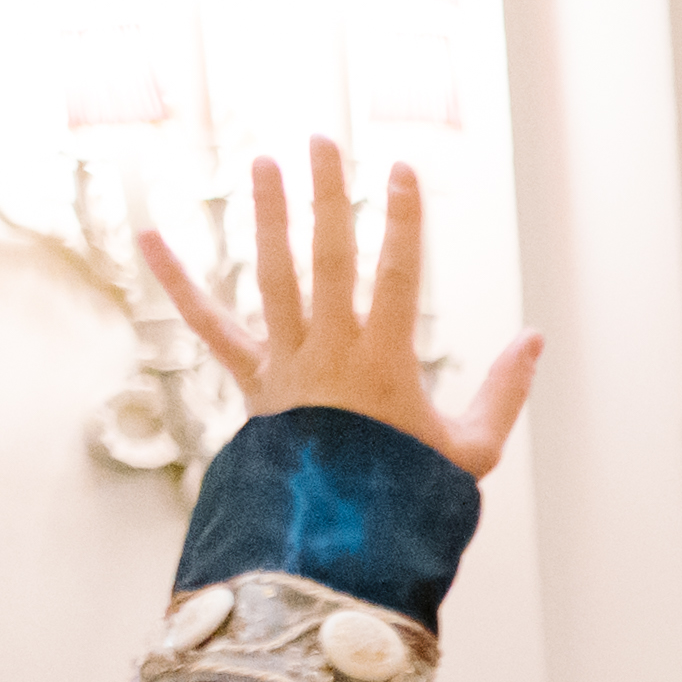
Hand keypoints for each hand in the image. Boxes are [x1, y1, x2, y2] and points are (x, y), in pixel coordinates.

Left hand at [138, 146, 539, 484]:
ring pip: (272, 275)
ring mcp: (286, 361)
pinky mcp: (252, 378)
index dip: (403, 222)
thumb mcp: (473, 450)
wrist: (342, 539)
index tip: (401, 172)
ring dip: (268, 216)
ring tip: (264, 163)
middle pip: (327, 259)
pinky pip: (208, 324)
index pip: (399, 276)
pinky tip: (147, 236)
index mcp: (386, 364)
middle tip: (322, 142)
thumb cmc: (410, 495)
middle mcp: (330, 351)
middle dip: (327, 197)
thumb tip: (535, 338)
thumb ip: (504, 391)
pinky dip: (175, 281)